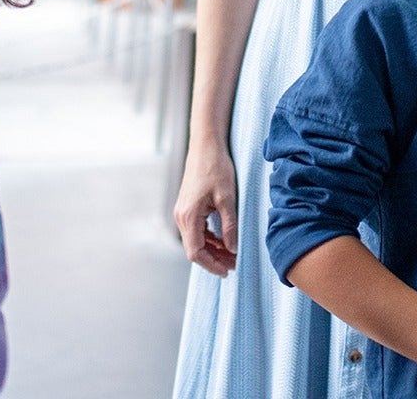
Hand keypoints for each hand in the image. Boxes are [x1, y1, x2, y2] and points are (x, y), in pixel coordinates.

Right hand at [173, 145, 238, 273]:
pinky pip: (197, 230)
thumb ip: (230, 226)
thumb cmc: (216, 168)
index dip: (211, 265)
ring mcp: (183, 212)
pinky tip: (225, 240)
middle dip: (215, 259)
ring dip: (213, 249)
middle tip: (235, 264)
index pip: (195, 252)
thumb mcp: (227, 198)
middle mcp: (181, 216)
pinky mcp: (187, 207)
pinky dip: (210, 238)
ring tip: (233, 255)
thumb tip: (233, 249)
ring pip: (196, 240)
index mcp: (188, 216)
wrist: (205, 146)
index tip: (228, 270)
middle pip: (195, 249)